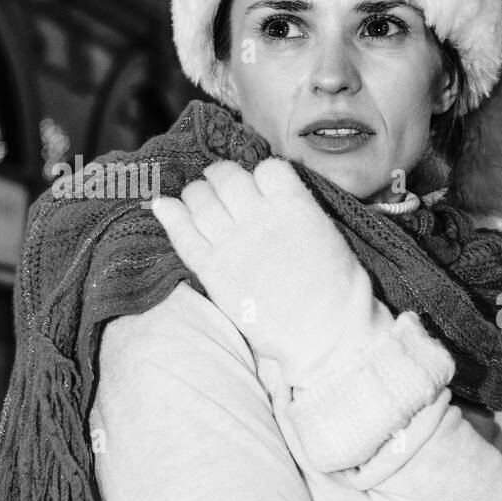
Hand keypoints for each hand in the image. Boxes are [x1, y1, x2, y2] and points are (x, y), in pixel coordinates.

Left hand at [150, 158, 390, 384]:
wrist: (326, 332)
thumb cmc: (338, 289)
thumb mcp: (327, 234)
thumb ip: (299, 210)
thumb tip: (280, 201)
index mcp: (293, 205)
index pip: (267, 169)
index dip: (261, 174)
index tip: (260, 185)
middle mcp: (259, 217)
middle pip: (228, 177)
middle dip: (222, 177)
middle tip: (221, 185)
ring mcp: (233, 242)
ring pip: (201, 199)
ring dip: (197, 194)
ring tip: (199, 198)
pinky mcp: (213, 269)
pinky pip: (184, 234)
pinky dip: (171, 216)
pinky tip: (163, 206)